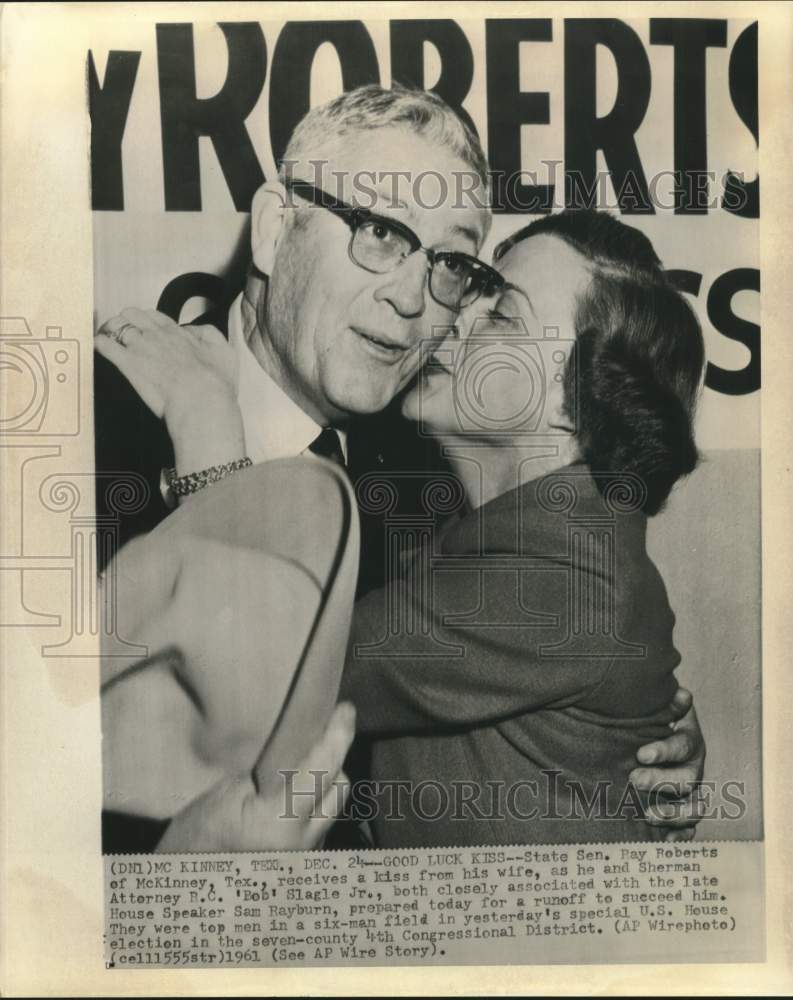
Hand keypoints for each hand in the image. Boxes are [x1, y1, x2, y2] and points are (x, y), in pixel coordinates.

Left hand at [96, 307, 245, 474]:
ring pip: (115, 325)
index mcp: (178, 333)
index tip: (144, 327)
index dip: (146, 320)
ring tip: (107, 338)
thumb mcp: (225, 352)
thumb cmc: (214, 384)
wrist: (202, 401)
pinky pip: (105, 345)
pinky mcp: (127, 364)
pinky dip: (101, 344)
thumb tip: (195, 331)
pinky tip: (100, 347)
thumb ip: (209, 335)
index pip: (154, 316)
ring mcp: (140, 347)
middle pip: (131, 314)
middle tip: (123, 332)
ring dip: (110, 331)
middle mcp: (157, 335)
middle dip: (125, 321)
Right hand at [155, 702, 355, 852]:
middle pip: (339, 789)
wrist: (182, 898)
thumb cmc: (193, 841)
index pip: (323, 769)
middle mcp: (304, 845)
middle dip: (331, 763)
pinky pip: (317, 829)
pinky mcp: (301, 869)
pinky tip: (281, 808)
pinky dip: (308, 811)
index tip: (346, 710)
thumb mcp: (224, 795)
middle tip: (310, 743)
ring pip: (330, 810)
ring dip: (319, 789)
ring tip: (288, 780)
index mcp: (281, 823)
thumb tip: (296, 749)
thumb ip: (267, 773)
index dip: (338, 735)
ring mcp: (305, 861)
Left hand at [630, 688, 705, 841]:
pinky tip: (663, 840)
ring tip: (648, 815)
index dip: (665, 751)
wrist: (642, 738)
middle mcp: (694, 767)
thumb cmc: (645, 721)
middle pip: (687, 779)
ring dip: (673, 814)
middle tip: (633, 779)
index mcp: (688, 740)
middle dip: (661, 782)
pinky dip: (679, 836)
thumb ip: (663, 703)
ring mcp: (691, 792)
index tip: (641, 754)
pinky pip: (688, 829)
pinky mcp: (683, 812)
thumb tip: (682, 694)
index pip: (683, 745)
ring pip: (694, 808)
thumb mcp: (651, 708)